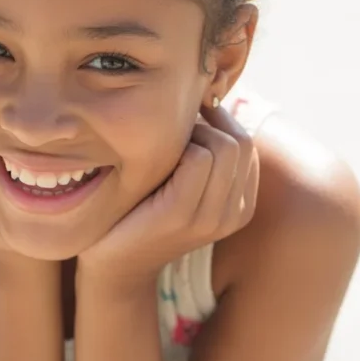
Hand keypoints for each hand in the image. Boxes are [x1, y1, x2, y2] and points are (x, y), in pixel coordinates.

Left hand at [78, 105, 258, 284]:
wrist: (112, 265)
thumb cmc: (143, 213)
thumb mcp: (183, 183)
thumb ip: (204, 152)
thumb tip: (208, 95)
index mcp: (241, 205)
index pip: (247, 144)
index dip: (219, 121)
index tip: (186, 118)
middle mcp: (234, 213)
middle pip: (240, 141)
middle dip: (207, 123)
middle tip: (171, 128)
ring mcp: (210, 217)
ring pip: (223, 146)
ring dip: (191, 134)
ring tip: (161, 144)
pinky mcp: (181, 214)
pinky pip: (198, 158)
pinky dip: (178, 147)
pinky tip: (153, 158)